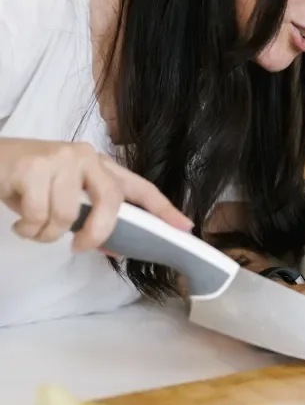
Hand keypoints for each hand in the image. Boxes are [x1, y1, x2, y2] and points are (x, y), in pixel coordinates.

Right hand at [0, 138, 192, 250]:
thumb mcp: (63, 197)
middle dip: (98, 232)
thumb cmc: (28, 181)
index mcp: (100, 165)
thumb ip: (90, 217)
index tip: (185, 228)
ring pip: (67, 216)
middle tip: (79, 246)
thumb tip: (114, 247)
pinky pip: (38, 216)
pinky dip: (27, 229)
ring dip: (46, 233)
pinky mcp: (33, 166)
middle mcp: (86, 157)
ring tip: (32, 225)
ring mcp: (61, 159)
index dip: (163, 209)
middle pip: (111, 202)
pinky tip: (18, 220)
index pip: (139, 188)